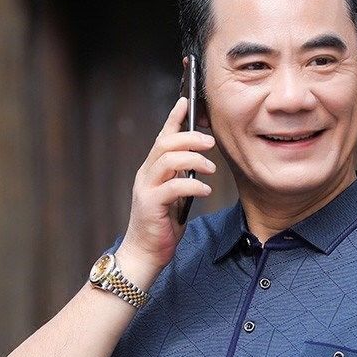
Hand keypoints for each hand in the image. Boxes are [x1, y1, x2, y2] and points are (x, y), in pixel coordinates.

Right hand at [121, 96, 215, 271]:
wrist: (144, 254)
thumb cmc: (160, 227)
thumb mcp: (174, 198)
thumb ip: (181, 179)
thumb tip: (199, 165)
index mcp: (151, 171)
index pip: (161, 137)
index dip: (173, 118)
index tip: (185, 102)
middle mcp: (146, 175)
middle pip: (165, 143)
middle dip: (190, 137)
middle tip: (211, 142)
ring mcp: (146, 189)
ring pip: (168, 160)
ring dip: (194, 159)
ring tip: (212, 169)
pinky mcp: (151, 205)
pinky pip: (174, 186)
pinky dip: (193, 184)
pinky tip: (205, 189)